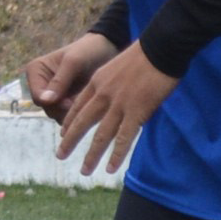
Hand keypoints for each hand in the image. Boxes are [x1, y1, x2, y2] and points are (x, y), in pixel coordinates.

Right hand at [21, 31, 117, 124]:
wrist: (106, 51)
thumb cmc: (88, 51)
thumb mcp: (73, 62)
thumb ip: (59, 81)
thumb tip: (44, 101)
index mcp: (35, 71)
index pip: (37, 96)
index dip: (51, 103)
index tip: (69, 103)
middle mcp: (40, 84)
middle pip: (46, 107)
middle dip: (62, 108)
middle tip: (80, 103)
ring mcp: (52, 94)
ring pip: (55, 113)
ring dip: (70, 112)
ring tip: (85, 101)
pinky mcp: (64, 101)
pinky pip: (66, 115)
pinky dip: (76, 113)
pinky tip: (86, 104)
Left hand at [53, 39, 174, 174]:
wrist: (160, 48)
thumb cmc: (143, 55)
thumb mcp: (116, 66)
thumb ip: (109, 84)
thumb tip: (108, 96)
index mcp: (97, 82)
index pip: (77, 106)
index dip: (69, 122)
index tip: (62, 134)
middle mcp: (103, 95)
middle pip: (82, 123)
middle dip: (69, 141)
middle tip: (60, 156)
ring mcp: (119, 105)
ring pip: (101, 136)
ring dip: (91, 156)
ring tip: (84, 171)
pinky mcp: (137, 112)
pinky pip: (123, 138)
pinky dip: (116, 155)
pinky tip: (110, 168)